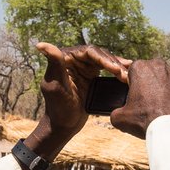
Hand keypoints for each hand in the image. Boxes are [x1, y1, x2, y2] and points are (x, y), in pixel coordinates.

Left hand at [23, 43, 128, 163]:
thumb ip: (54, 64)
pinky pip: (106, 68)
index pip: (88, 52)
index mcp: (63, 58)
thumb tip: (41, 44)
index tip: (114, 69)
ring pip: (104, 60)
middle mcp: (73, 59)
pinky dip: (116, 70)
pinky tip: (127, 73)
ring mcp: (83, 67)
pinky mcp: (91, 75)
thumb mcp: (55, 86)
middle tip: (125, 74)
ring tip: (128, 75)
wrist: (64, 125)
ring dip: (117, 66)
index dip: (103, 58)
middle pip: (98, 54)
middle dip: (113, 63)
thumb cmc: (58, 108)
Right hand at [110, 59, 169, 138]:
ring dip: (165, 84)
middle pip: (151, 70)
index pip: (133, 71)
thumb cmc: (146, 120)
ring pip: (167, 74)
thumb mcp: (120, 118)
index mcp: (139, 68)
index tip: (136, 95)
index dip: (133, 84)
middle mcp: (158, 64)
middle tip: (149, 99)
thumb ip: (116, 111)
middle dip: (149, 82)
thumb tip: (117, 114)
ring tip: (164, 101)